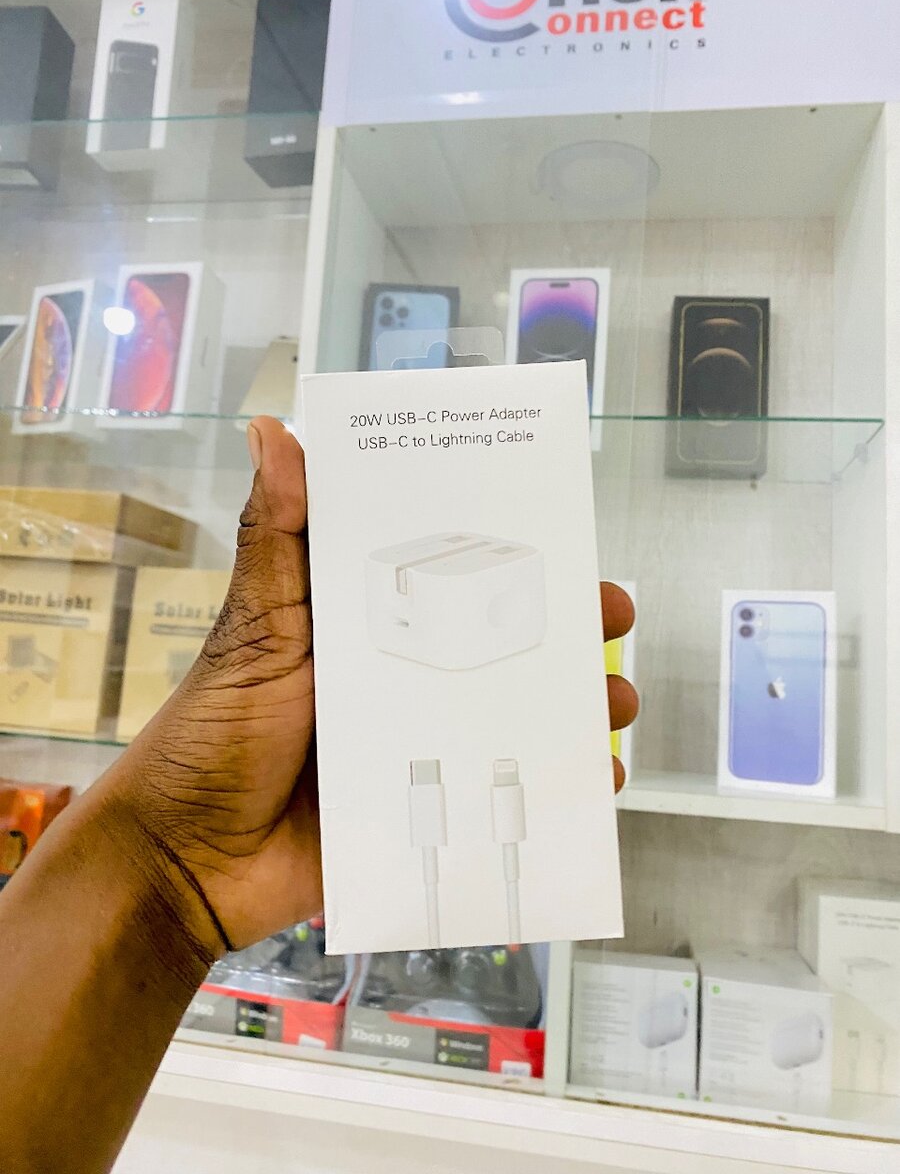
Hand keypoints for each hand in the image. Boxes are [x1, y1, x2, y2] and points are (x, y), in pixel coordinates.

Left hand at [98, 418, 637, 956]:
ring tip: (613, 703)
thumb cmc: (212, 733)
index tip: (564, 539)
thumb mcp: (254, 631)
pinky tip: (590, 783)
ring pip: (510, 719)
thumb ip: (276, 541)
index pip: (449, 579)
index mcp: (362, 629)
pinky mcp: (420, 813)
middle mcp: (397, 683)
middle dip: (562, 632)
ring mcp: (413, 750)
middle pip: (496, 648)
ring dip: (571, 709)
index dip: (508, 558)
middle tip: (609, 619)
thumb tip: (271, 430)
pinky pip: (497, 796)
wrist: (186, 860)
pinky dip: (552, 793)